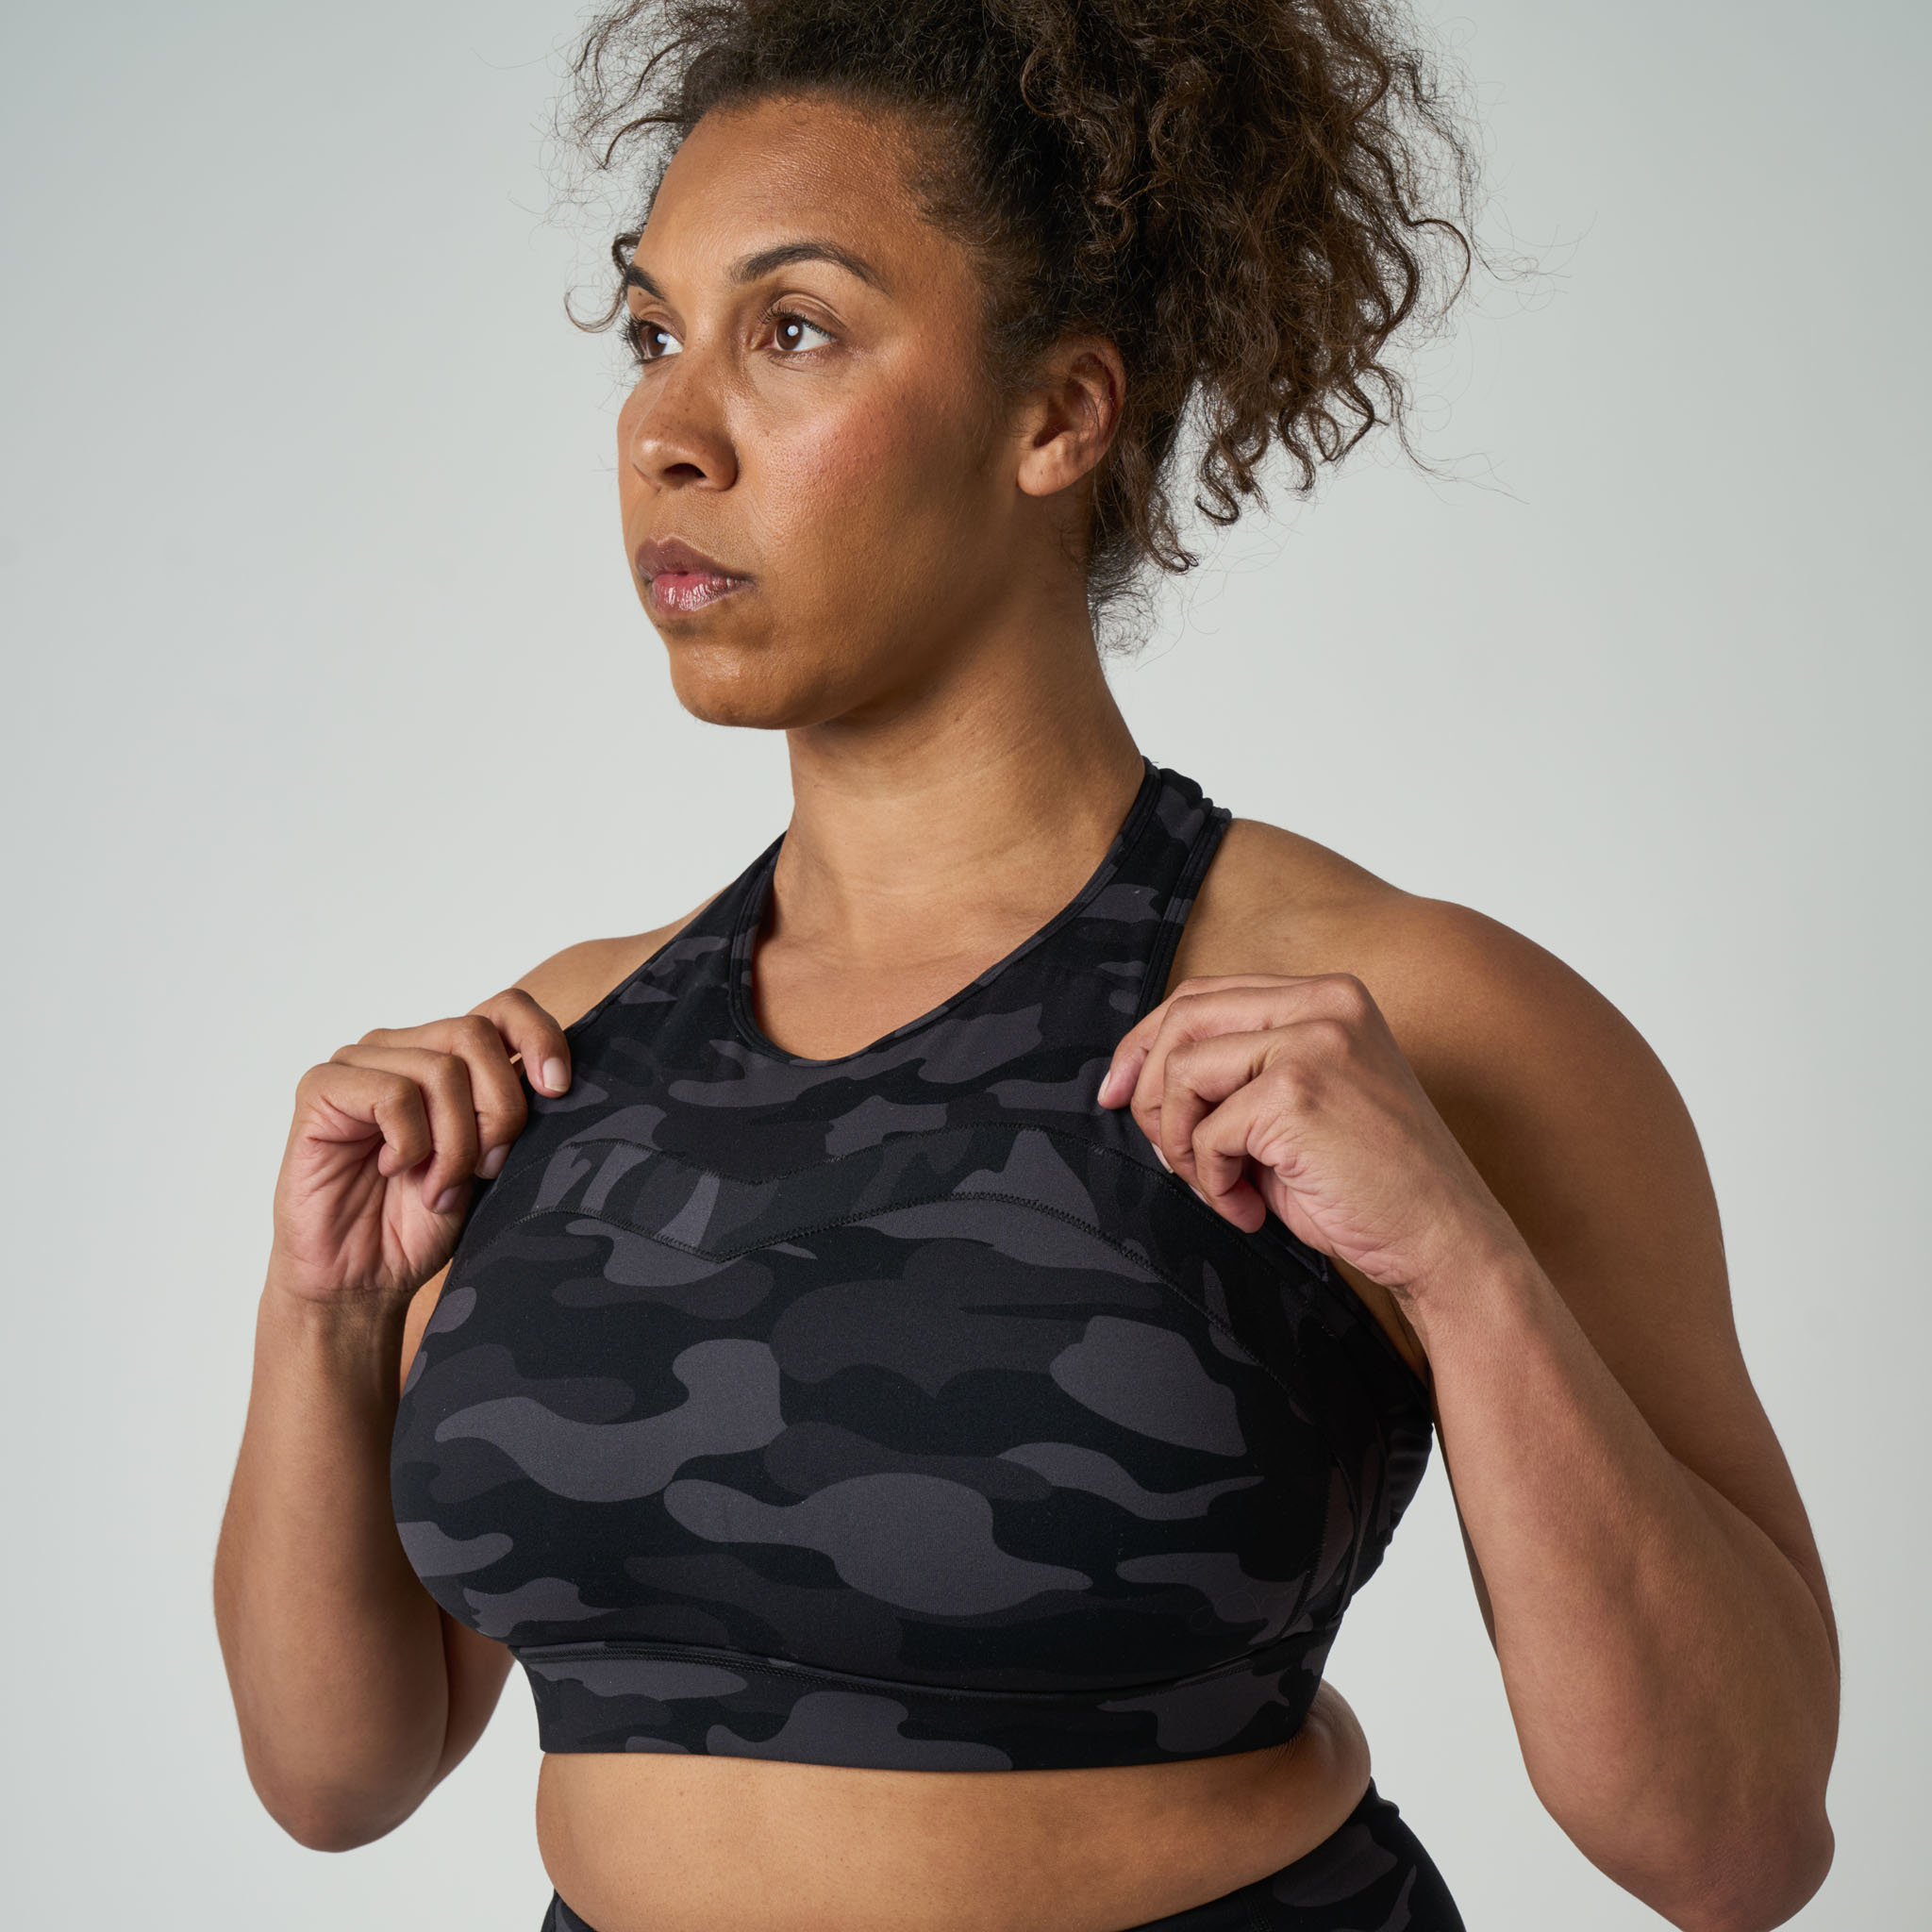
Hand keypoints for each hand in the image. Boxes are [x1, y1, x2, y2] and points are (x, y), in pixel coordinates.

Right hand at [268, 989, 571, 1305]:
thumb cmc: (423, 1221)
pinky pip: (393, 1094)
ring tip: (439, 1185)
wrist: (362, 1278)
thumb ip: (511, 1111)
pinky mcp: (321, 1087)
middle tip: (485, 1168)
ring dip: (454, 1143)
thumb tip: (553, 1078)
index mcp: (449, 1057)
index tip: (558, 1089)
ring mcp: (361, 1062)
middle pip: (477, 1035)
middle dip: (498, 1109)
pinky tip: (393, 1170)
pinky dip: (410, 1144)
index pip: (504, 1008)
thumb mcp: (490, 1162)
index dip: (539, 1037)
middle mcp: (406, 1047)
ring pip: (441, 1070)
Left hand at [1097, 974, 1524, 1301]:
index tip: (1117, 1090)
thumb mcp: (1299, 1105)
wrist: (1444, 1241)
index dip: (1147, 1042)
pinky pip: (1206, 1132)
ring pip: (1183, 1071)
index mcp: (1328, 996)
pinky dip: (1211, 1180)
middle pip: (1183, 1017)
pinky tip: (1251, 1209)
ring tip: (1222, 1186)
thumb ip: (1236, 1075)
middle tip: (1163, 1152)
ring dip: (1180, 1142)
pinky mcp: (1299, 1093)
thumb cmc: (1370, 1185)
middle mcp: (1325, 1004)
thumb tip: (1134, 1079)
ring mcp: (1314, 1042)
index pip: (1206, 995)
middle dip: (1148, 1088)